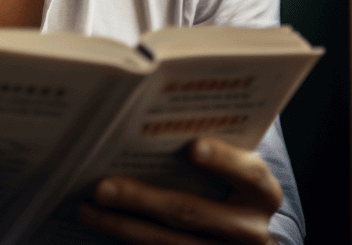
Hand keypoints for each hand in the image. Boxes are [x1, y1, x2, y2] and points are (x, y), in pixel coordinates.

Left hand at [77, 137, 281, 244]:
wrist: (239, 238)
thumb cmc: (225, 185)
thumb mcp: (229, 170)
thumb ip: (205, 147)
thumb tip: (146, 119)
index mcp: (263, 194)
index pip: (250, 174)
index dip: (223, 159)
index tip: (192, 146)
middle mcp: (252, 231)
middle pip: (192, 212)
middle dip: (141, 198)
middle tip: (101, 186)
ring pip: (170, 244)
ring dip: (123, 225)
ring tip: (88, 207)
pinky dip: (128, 238)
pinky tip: (102, 223)